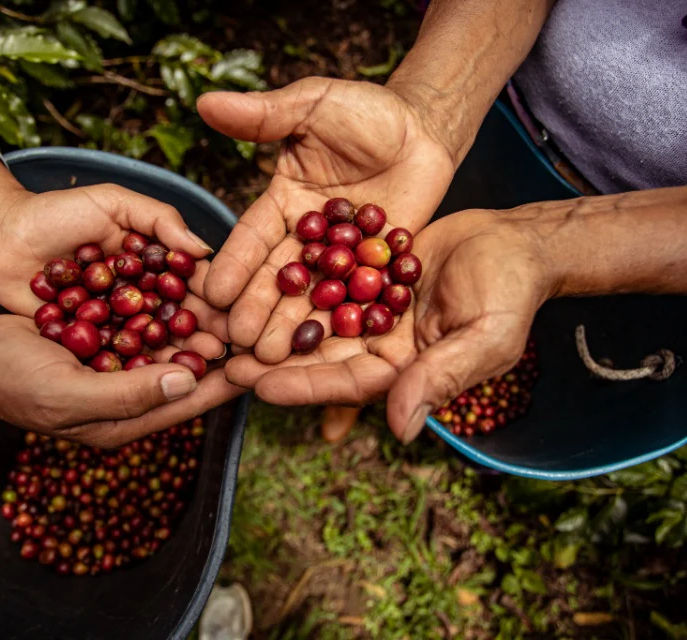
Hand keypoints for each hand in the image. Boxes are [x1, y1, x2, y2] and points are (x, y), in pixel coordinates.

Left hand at [0, 184, 230, 357]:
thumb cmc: (56, 212)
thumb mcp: (113, 202)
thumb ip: (159, 220)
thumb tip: (205, 248)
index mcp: (151, 265)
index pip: (189, 284)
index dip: (210, 298)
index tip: (232, 311)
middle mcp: (137, 297)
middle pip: (175, 317)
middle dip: (199, 331)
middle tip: (222, 346)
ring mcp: (113, 322)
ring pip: (149, 342)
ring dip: (174, 355)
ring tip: (198, 366)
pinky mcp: (86, 342)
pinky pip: (113, 357)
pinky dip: (133, 367)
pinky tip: (155, 379)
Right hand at [0, 314, 242, 446]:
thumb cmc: (12, 382)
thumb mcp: (70, 395)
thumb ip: (130, 393)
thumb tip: (189, 382)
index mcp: (126, 420)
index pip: (188, 403)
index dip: (225, 383)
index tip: (259, 361)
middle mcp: (130, 396)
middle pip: (187, 372)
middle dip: (220, 350)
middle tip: (256, 325)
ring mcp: (119, 367)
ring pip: (172, 346)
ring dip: (200, 326)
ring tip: (236, 304)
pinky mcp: (107, 341)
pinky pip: (148, 326)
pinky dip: (169, 309)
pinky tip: (190, 287)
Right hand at [196, 77, 455, 362]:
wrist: (424, 130)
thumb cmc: (366, 111)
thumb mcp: (314, 105)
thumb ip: (265, 114)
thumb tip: (205, 102)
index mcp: (281, 205)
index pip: (252, 238)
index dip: (234, 265)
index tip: (213, 293)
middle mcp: (305, 240)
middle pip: (277, 279)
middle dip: (257, 310)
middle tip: (240, 343)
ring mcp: (341, 261)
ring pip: (313, 298)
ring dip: (293, 328)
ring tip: (274, 359)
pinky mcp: (375, 273)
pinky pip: (359, 301)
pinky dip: (346, 324)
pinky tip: (330, 354)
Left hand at [223, 209, 552, 442]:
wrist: (514, 242)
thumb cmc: (510, 293)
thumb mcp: (483, 337)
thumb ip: (441, 378)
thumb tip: (400, 430)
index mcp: (406, 372)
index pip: (348, 385)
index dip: (305, 386)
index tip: (261, 386)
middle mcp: (381, 345)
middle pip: (320, 356)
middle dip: (273, 360)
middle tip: (223, 361)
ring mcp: (370, 310)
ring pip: (314, 319)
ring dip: (273, 324)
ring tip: (227, 325)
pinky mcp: (365, 273)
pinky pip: (324, 278)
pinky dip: (293, 281)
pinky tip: (255, 278)